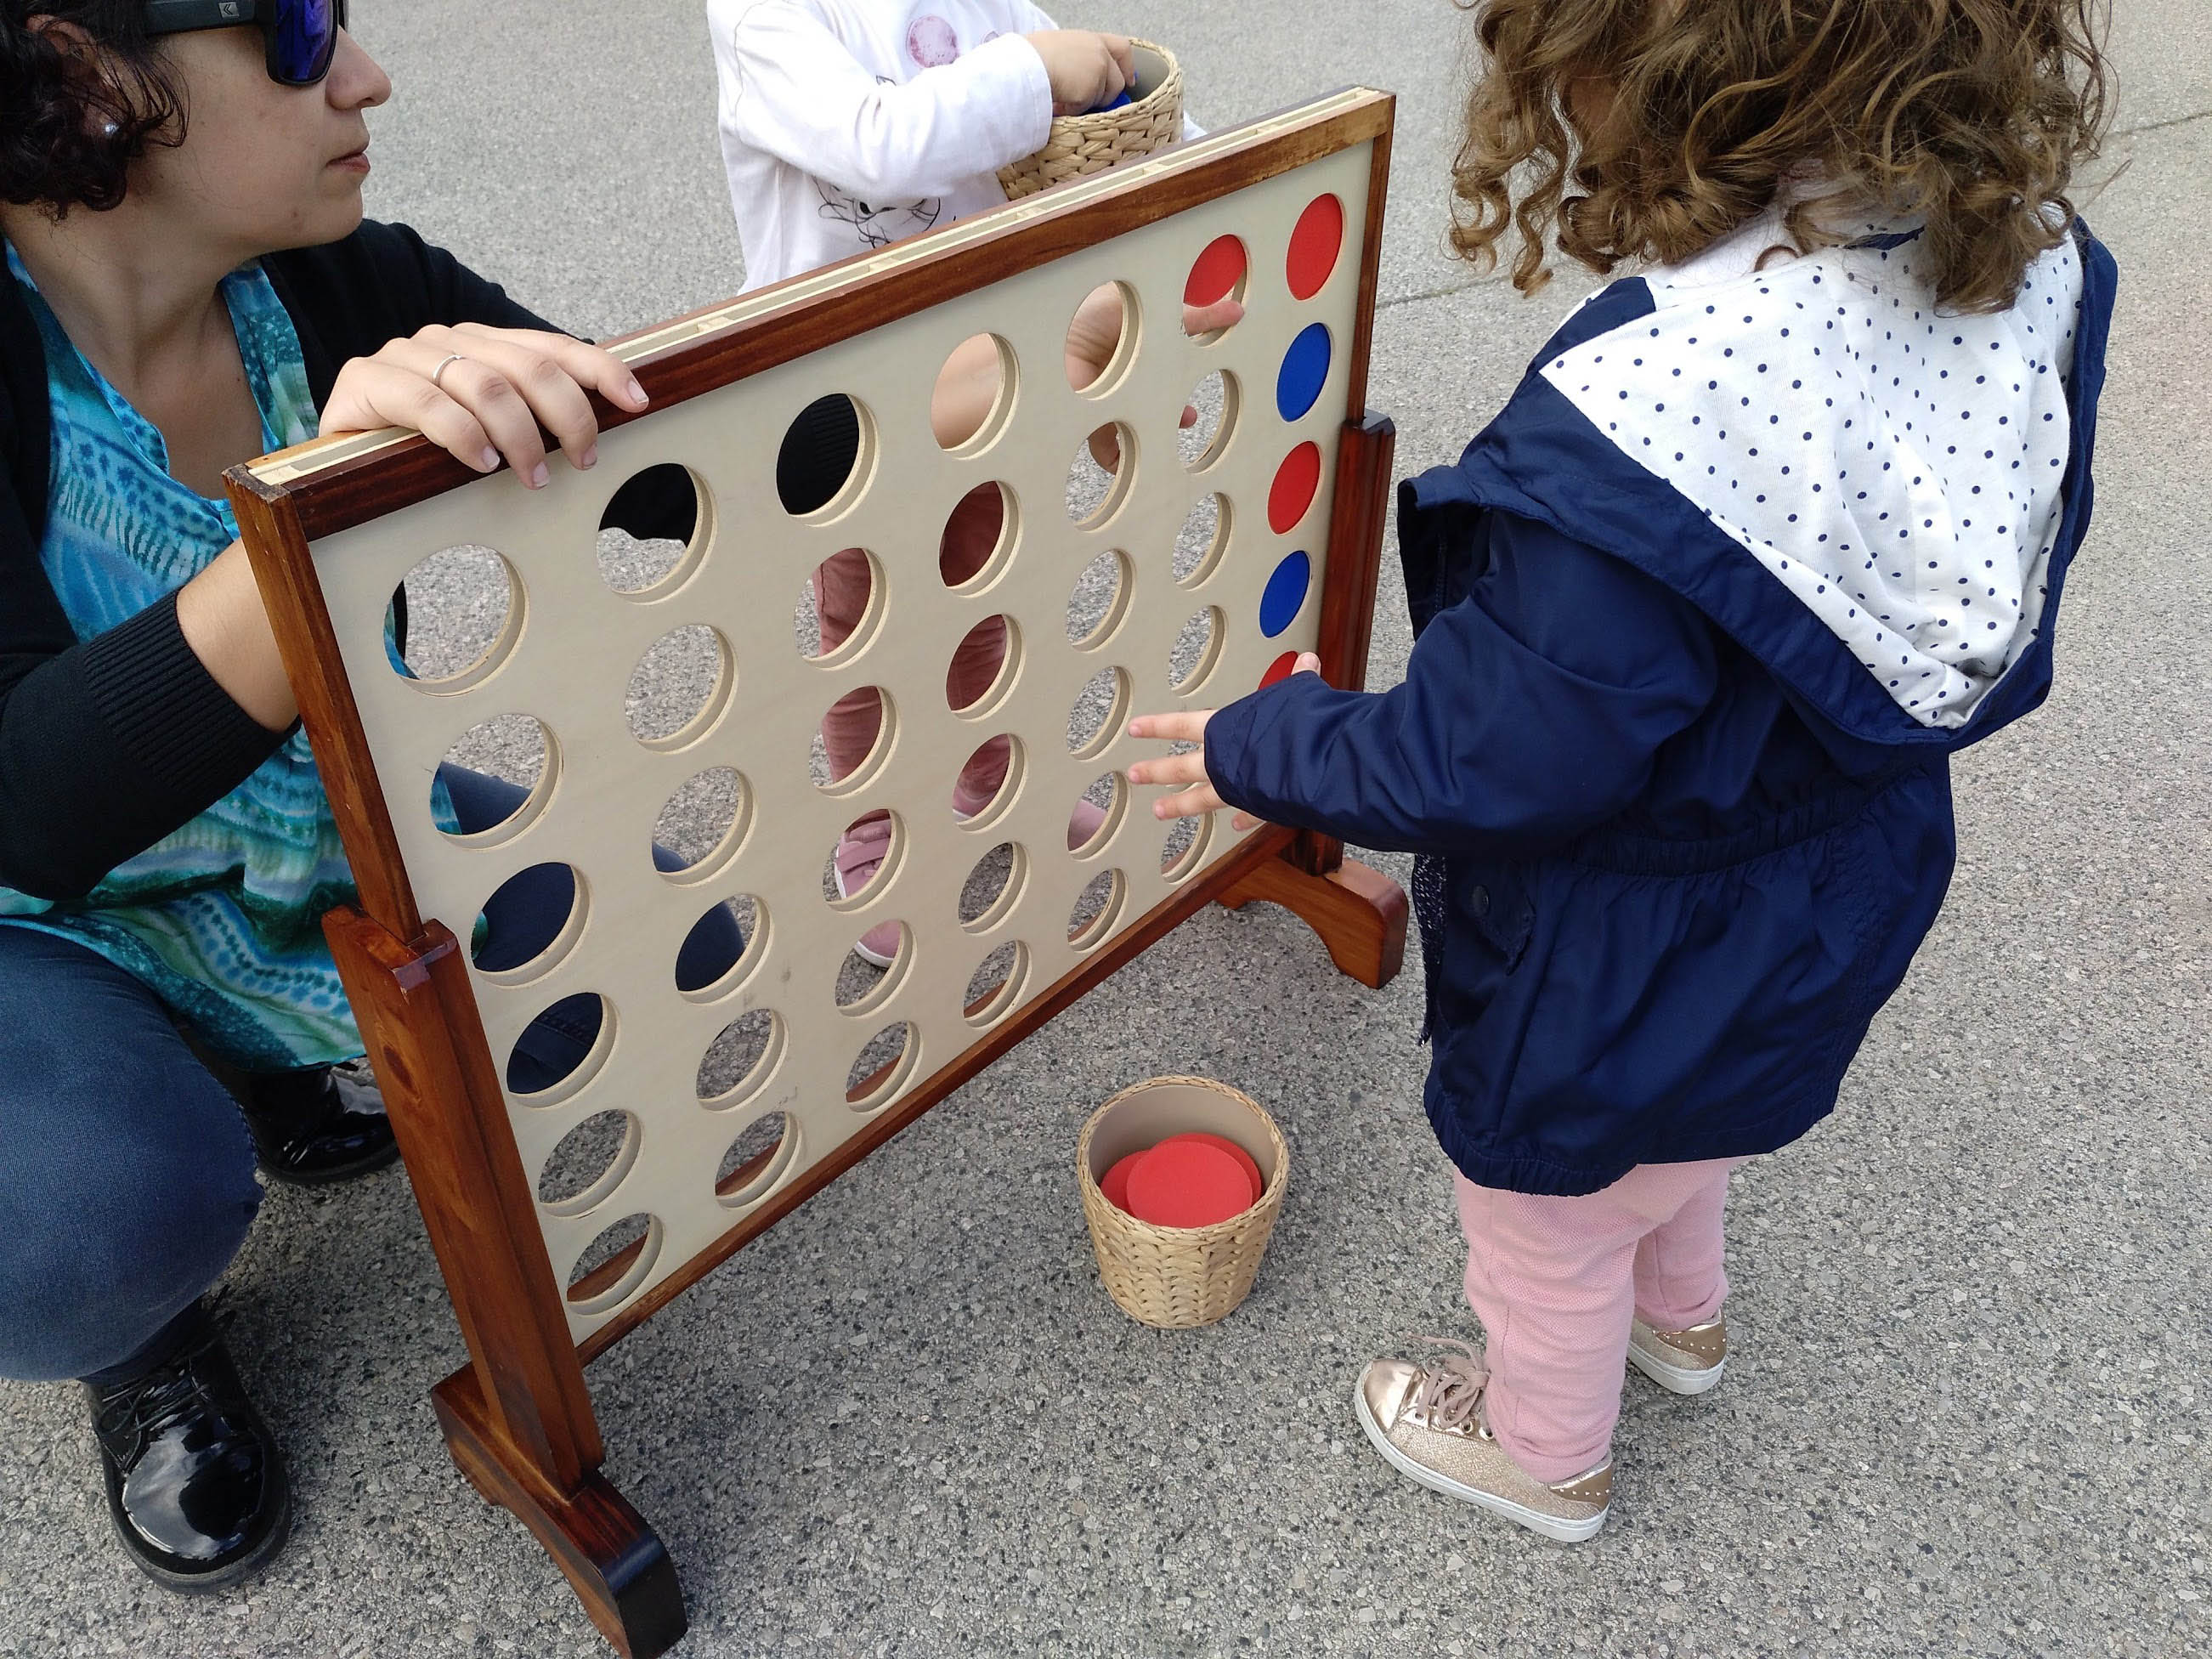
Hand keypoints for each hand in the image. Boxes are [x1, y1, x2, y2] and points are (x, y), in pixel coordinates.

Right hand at [319, 323, 649, 487]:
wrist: (339, 467)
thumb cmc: (423, 453)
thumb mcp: (489, 435)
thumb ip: (532, 421)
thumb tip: (596, 434)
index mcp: (483, 345)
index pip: (552, 348)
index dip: (599, 371)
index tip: (637, 400)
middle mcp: (447, 341)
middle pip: (527, 366)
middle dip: (568, 416)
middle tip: (582, 461)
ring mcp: (404, 356)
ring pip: (485, 384)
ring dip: (521, 436)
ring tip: (534, 477)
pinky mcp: (365, 381)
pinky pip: (427, 402)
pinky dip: (464, 434)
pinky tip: (483, 462)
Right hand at [1025, 30, 1133, 115]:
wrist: (1027, 64)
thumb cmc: (1033, 54)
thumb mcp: (1061, 46)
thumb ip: (1079, 57)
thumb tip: (1080, 75)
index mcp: (1092, 39)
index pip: (1123, 48)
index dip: (1127, 67)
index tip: (1129, 80)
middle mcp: (1099, 53)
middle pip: (1117, 81)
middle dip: (1106, 96)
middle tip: (1094, 104)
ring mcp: (1098, 71)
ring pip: (1101, 98)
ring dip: (1085, 103)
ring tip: (1063, 99)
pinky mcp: (1091, 90)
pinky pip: (1086, 107)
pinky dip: (1073, 110)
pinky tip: (1058, 103)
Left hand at [1064, 285, 1246, 466]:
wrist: (1063, 340)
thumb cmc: (1102, 314)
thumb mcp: (1160, 313)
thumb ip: (1199, 318)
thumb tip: (1239, 311)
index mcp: (1135, 349)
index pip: (1163, 366)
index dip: (1182, 378)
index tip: (1202, 381)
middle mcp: (1120, 378)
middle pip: (1151, 403)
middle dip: (1172, 412)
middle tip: (1188, 415)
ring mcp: (1106, 404)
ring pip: (1136, 430)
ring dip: (1156, 438)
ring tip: (1174, 433)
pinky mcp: (1093, 426)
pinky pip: (1112, 454)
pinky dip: (1125, 463)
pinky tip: (1145, 466)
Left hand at [1128, 654, 1319, 825]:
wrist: (1313, 765)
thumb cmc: (1297, 726)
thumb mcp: (1297, 695)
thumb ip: (1298, 680)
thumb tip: (1309, 660)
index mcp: (1223, 730)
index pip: (1181, 725)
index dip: (1157, 726)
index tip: (1135, 729)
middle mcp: (1222, 761)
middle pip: (1180, 768)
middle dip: (1155, 771)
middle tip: (1134, 775)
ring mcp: (1236, 788)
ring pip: (1200, 799)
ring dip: (1180, 805)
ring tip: (1158, 811)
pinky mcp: (1259, 806)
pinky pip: (1249, 812)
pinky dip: (1245, 818)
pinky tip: (1239, 825)